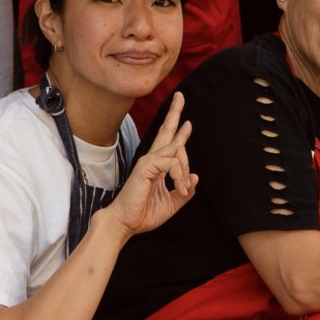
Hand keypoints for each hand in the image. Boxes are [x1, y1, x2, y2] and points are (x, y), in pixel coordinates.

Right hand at [104, 95, 197, 236]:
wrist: (125, 224)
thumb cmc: (143, 214)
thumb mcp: (171, 203)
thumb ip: (184, 190)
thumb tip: (195, 177)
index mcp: (156, 166)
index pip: (168, 143)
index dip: (179, 131)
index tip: (187, 122)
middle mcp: (152, 159)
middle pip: (166, 131)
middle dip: (174, 113)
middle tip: (180, 95)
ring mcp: (148, 161)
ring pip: (176, 149)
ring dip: (184, 170)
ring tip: (183, 190)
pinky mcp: (146, 167)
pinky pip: (171, 161)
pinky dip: (179, 175)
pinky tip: (180, 188)